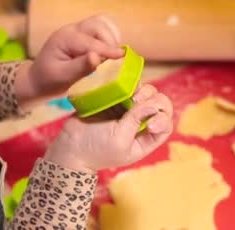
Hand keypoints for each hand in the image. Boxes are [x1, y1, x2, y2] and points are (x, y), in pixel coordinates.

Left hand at [17, 15, 123, 100]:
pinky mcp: (82, 35)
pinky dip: (109, 35)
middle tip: (115, 58)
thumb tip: (97, 57)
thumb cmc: (48, 81)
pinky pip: (100, 28)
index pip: (90, 41)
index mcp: (64, 39)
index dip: (107, 49)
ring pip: (101, 22)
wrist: (37, 81)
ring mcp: (76, 30)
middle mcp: (71, 30)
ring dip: (111, 35)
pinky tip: (109, 50)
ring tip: (113, 53)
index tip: (122, 56)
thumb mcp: (62, 77)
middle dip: (110, 39)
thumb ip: (80, 67)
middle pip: (98, 24)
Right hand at [44, 85, 173, 172]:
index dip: (163, 118)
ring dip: (142, 90)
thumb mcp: (120, 139)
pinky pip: (128, 87)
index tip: (150, 123)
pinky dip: (128, 84)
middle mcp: (139, 123)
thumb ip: (136, 120)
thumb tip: (153, 103)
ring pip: (145, 93)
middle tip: (138, 102)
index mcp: (145, 139)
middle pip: (159, 105)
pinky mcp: (114, 100)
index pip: (166, 124)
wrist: (69, 145)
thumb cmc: (96, 149)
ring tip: (130, 95)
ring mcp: (127, 110)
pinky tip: (122, 87)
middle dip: (154, 100)